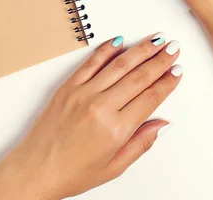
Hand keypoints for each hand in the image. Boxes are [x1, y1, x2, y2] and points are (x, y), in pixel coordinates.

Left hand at [0, 35, 181, 198]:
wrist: (35, 170)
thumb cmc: (71, 172)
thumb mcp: (114, 166)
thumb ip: (140, 143)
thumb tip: (161, 124)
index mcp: (116, 129)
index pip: (150, 97)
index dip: (167, 82)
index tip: (176, 71)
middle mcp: (100, 107)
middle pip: (138, 76)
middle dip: (159, 60)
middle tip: (173, 48)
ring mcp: (82, 94)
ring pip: (118, 64)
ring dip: (140, 50)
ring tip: (155, 40)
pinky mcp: (68, 87)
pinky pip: (91, 63)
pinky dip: (106, 50)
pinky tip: (119, 41)